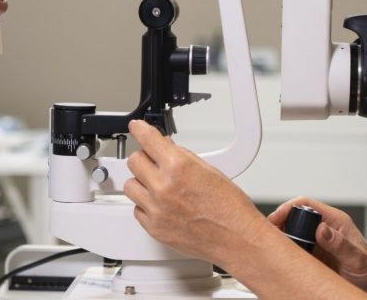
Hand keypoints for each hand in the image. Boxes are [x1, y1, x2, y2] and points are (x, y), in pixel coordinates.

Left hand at [123, 120, 268, 263]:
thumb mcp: (209, 170)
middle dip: (144, 158)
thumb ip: (182, 156)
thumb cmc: (229, 207)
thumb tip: (166, 147)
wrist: (236, 238)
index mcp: (179, 167)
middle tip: (154, 162)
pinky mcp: (153, 227)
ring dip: (141, 182)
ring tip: (158, 186)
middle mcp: (163, 187)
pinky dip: (145, 205)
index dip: (139, 129)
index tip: (136, 127)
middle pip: (134, 161)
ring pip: (130, 185)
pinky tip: (161, 204)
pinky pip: (137, 209)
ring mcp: (156, 209)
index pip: (147, 139)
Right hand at [269, 197, 366, 297]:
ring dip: (282, 239)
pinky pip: (295, 251)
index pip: (306, 204)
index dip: (288, 208)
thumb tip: (322, 229)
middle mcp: (325, 229)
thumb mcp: (358, 260)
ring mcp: (318, 243)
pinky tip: (282, 260)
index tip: (275, 220)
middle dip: (280, 224)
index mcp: (336, 222)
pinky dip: (286, 253)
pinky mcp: (314, 257)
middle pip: (295, 218)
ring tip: (273, 249)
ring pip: (292, 234)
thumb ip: (340, 244)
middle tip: (270, 237)